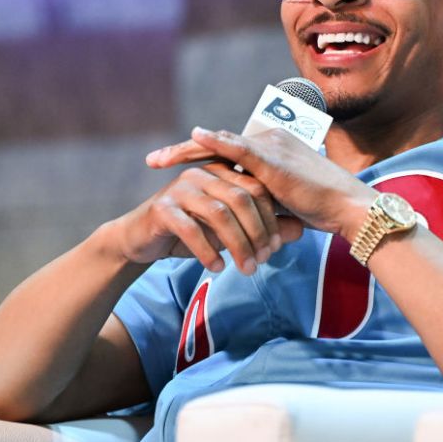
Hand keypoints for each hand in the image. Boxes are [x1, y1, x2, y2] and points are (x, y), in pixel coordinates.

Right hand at [117, 160, 302, 273]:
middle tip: (263, 261)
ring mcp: (181, 188)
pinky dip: (207, 250)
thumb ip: (264, 227)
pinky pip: (191, 228)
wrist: (142, 239)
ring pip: (219, 213)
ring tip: (246, 269)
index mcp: (222, 172)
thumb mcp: (231, 231)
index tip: (277, 248)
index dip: (270, 218)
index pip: (257, 189)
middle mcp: (203, 173)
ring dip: (237, 245)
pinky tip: (216, 268)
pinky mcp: (163, 208)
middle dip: (257, 233)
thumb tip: (300, 230)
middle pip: (241, 199)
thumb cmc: (192, 231)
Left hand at [147, 127, 376, 241]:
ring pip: (220, 144)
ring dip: (186, 150)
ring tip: (158, 159)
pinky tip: (193, 137)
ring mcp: (270, 147)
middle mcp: (269, 141)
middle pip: (217, 145)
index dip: (199, 155)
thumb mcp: (288, 204)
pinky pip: (237, 147)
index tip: (173, 164)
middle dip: (183, 152)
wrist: (348, 207)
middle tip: (153, 160)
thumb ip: (267, 203)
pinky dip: (214, 141)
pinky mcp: (272, 158)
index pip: (227, 151)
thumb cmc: (324, 208)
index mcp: (272, 150)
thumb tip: (252, 219)